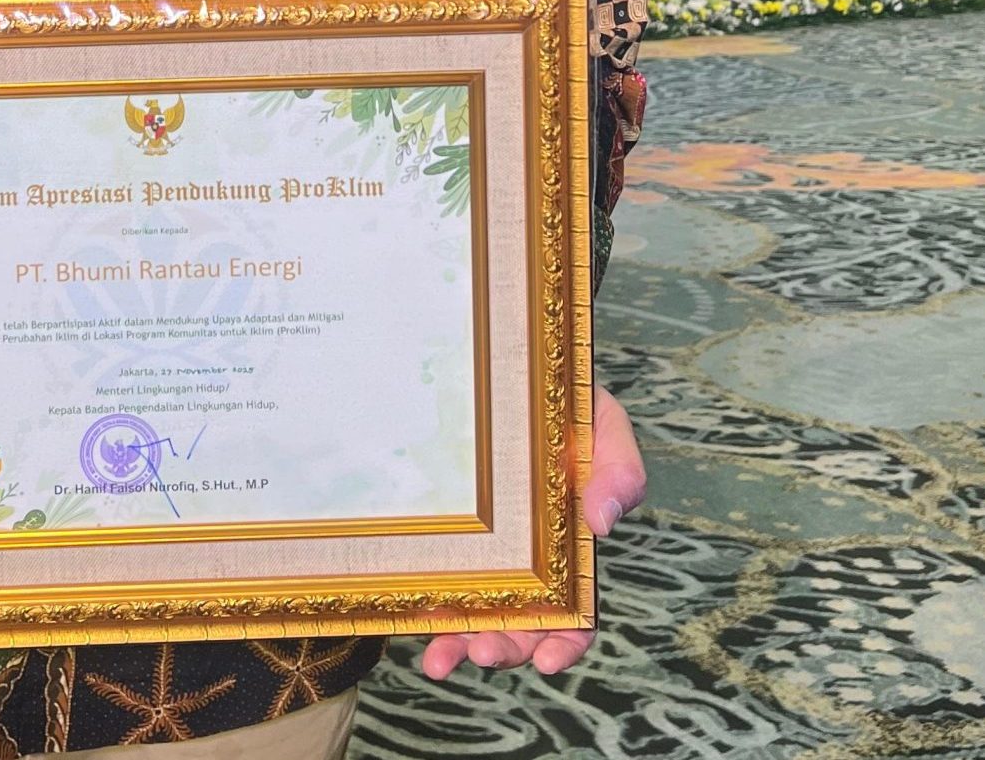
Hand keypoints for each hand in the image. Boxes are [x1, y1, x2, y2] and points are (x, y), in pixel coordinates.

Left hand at [421, 386, 644, 681]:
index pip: (576, 614)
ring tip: (439, 656)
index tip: (548, 661)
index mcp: (569, 549)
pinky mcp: (443, 529)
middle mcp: (526, 561)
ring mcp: (481, 547)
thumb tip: (602, 521)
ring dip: (458, 642)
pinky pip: (432, 574)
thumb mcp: (604, 424)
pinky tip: (410, 617)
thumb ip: (619, 469)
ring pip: (472, 613)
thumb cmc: (566, 402)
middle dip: (502, 649)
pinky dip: (422, 605)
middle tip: (482, 652)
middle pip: (520, 625)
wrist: (512, 368)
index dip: (565, 644)